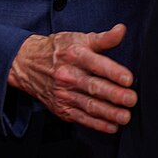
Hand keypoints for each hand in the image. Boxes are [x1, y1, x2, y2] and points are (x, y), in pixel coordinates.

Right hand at [7, 24, 134, 133]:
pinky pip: (81, 118)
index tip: (128, 79)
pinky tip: (111, 126)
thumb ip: (103, 38)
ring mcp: (64, 94)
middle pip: (93, 87)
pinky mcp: (61, 108)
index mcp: (75, 55)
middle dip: (114, 95)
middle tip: (131, 100)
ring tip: (125, 116)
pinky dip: (97, 124)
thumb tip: (121, 30)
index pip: (96, 64)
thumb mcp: (78, 38)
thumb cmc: (58, 50)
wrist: (26, 64)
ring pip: (88, 105)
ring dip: (108, 113)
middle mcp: (68, 75)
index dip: (113, 72)